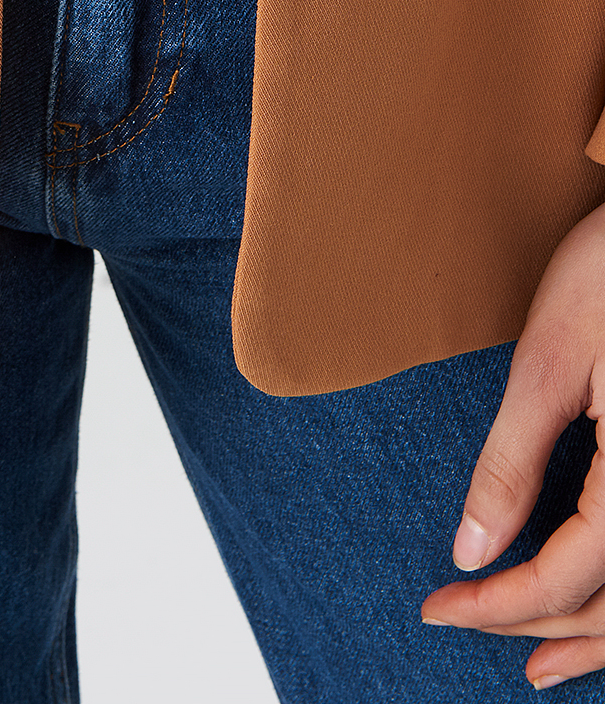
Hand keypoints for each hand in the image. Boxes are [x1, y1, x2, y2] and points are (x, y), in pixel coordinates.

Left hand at [421, 199, 604, 689]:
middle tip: (459, 619)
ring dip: (594, 633)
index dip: (499, 605)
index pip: (568, 577)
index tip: (437, 605)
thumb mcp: (550, 363)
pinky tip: (592, 598)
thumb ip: (513, 463)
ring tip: (536, 663)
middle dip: (537, 623)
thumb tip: (471, 550)